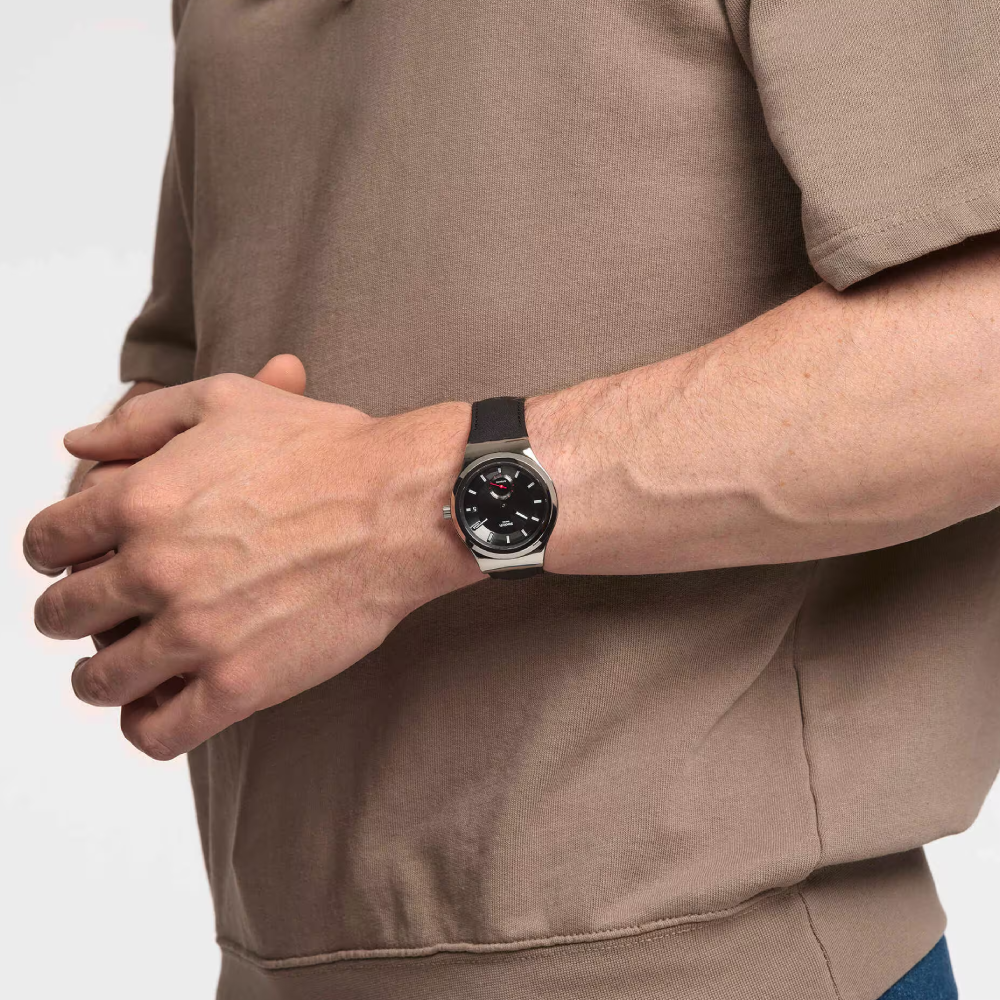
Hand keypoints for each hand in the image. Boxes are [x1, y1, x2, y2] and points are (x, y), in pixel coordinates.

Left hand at [25, 358, 480, 758]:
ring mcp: (196, 634)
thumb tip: (78, 445)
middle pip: (62, 615)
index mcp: (141, 499)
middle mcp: (156, 570)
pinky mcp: (240, 685)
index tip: (73, 560)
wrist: (405, 507)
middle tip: (101, 610)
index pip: (47, 542)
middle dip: (72, 612)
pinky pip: (156, 732)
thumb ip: (140, 420)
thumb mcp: (227, 401)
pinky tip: (162, 703)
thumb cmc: (329, 451)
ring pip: (99, 680)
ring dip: (101, 673)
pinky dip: (145, 724)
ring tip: (127, 662)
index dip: (52, 552)